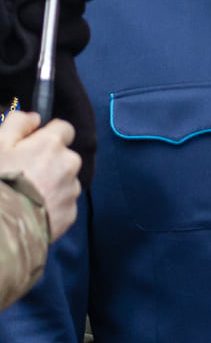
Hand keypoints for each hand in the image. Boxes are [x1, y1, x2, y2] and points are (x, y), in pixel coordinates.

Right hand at [0, 111, 79, 239]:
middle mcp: (69, 164)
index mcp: (53, 145)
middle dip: (49, 161)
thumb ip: (18, 124)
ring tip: (25, 193)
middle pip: (65, 156)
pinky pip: (63, 203)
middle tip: (24, 172)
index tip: (34, 143)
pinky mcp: (70, 213)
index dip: (48, 134)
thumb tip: (35, 117)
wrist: (2, 225)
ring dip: (51, 183)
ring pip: (65, 180)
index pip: (64, 128)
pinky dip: (52, 204)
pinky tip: (31, 208)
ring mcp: (71, 190)